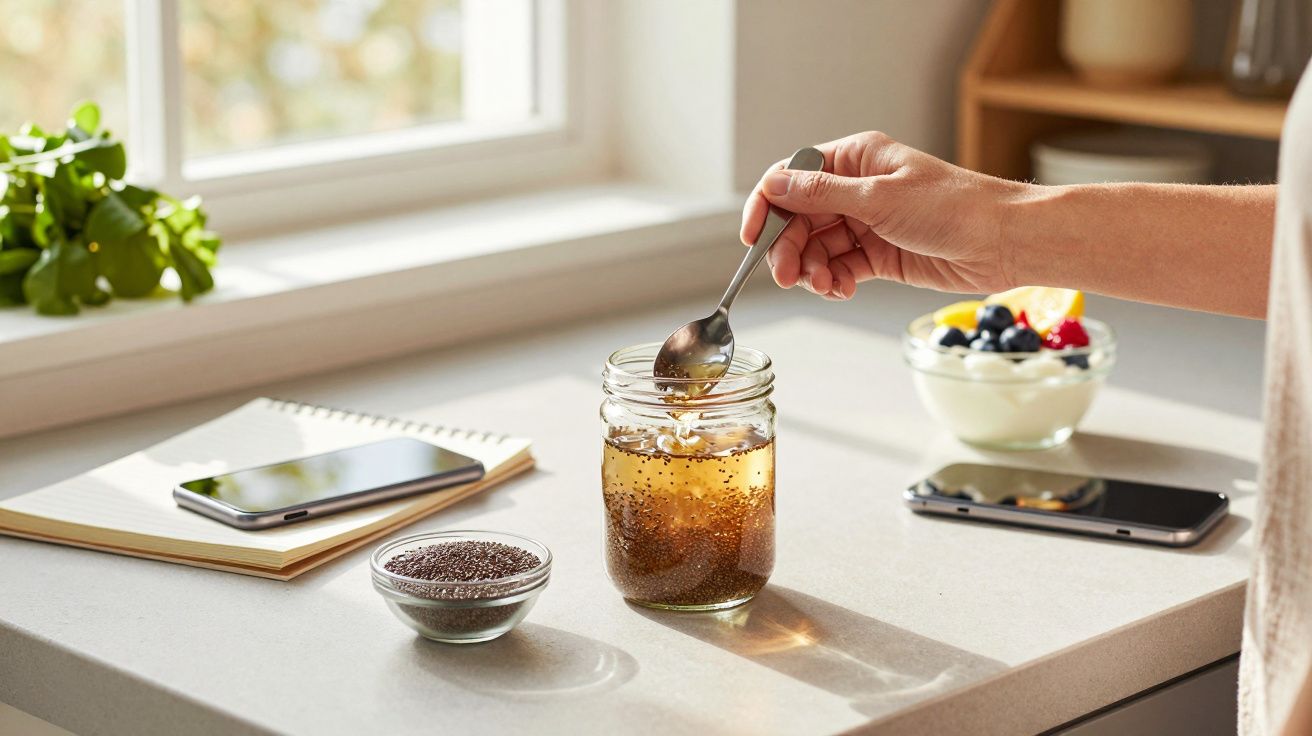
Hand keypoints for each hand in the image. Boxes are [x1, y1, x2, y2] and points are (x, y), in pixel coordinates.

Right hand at [740, 131, 1030, 299]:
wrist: (1003, 242)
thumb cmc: (954, 207)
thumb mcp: (880, 197)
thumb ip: (822, 194)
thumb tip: (775, 184)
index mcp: (855, 160)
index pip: (792, 178)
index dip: (766, 206)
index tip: (751, 236)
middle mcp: (856, 189)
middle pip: (798, 219)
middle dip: (788, 248)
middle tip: (788, 275)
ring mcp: (866, 223)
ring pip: (816, 248)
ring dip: (811, 270)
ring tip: (824, 285)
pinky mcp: (878, 255)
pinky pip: (838, 269)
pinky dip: (833, 282)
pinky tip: (840, 290)